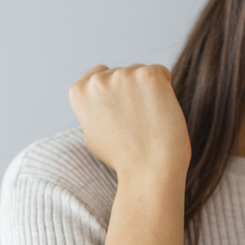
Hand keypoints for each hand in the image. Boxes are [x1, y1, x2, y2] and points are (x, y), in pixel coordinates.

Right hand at [69, 64, 191, 178]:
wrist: (148, 172)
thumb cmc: (123, 159)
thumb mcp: (92, 134)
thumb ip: (94, 109)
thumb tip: (102, 96)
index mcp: (78, 92)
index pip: (99, 74)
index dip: (114, 94)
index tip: (120, 115)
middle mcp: (97, 81)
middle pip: (122, 73)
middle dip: (131, 92)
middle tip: (136, 124)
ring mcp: (123, 75)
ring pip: (141, 73)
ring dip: (148, 92)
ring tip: (148, 121)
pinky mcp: (148, 75)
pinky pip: (161, 73)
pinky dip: (165, 90)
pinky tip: (160, 113)